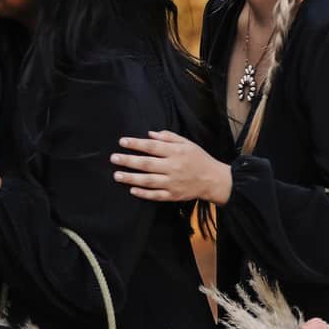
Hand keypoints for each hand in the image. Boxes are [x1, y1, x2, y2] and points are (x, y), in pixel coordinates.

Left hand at [112, 130, 232, 203]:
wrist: (214, 180)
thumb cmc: (199, 159)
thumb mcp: (187, 143)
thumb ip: (168, 137)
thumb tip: (150, 134)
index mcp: (176, 152)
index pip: (152, 146)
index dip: (136, 144)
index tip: (122, 142)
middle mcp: (173, 167)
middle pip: (147, 164)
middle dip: (129, 161)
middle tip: (113, 158)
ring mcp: (173, 182)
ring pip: (149, 181)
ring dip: (131, 178)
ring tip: (117, 175)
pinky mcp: (174, 195)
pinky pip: (156, 195)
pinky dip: (144, 193)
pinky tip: (132, 190)